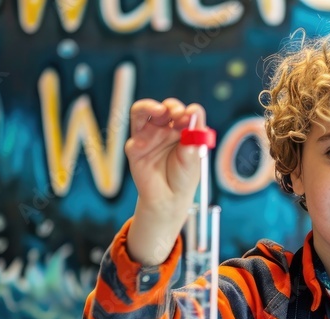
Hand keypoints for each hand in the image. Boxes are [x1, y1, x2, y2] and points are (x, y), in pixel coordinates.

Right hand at [125, 98, 207, 264]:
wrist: (169, 200)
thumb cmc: (184, 178)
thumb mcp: (194, 157)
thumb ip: (194, 135)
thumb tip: (195, 112)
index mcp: (182, 130)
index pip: (184, 113)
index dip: (188, 111)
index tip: (191, 114)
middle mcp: (164, 130)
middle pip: (165, 109)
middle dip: (172, 107)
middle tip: (178, 113)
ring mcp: (148, 137)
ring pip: (142, 112)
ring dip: (149, 107)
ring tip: (159, 110)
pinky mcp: (135, 149)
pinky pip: (134, 138)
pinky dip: (140, 137)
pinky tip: (145, 143)